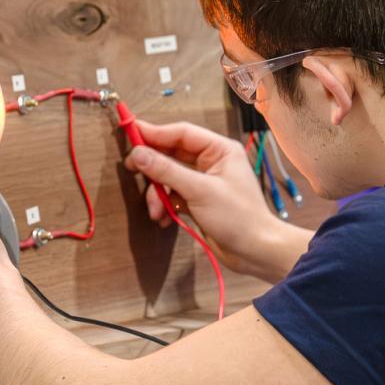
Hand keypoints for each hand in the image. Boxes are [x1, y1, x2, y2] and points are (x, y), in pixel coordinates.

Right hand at [123, 119, 307, 280]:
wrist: (254, 251)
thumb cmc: (238, 217)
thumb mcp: (199, 191)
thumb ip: (167, 170)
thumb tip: (139, 153)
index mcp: (220, 150)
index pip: (181, 133)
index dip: (155, 132)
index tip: (130, 132)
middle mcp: (212, 162)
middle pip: (172, 154)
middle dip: (153, 167)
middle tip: (131, 168)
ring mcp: (204, 182)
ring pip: (169, 177)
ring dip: (159, 193)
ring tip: (156, 210)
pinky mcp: (198, 200)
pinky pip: (173, 194)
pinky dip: (165, 205)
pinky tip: (164, 219)